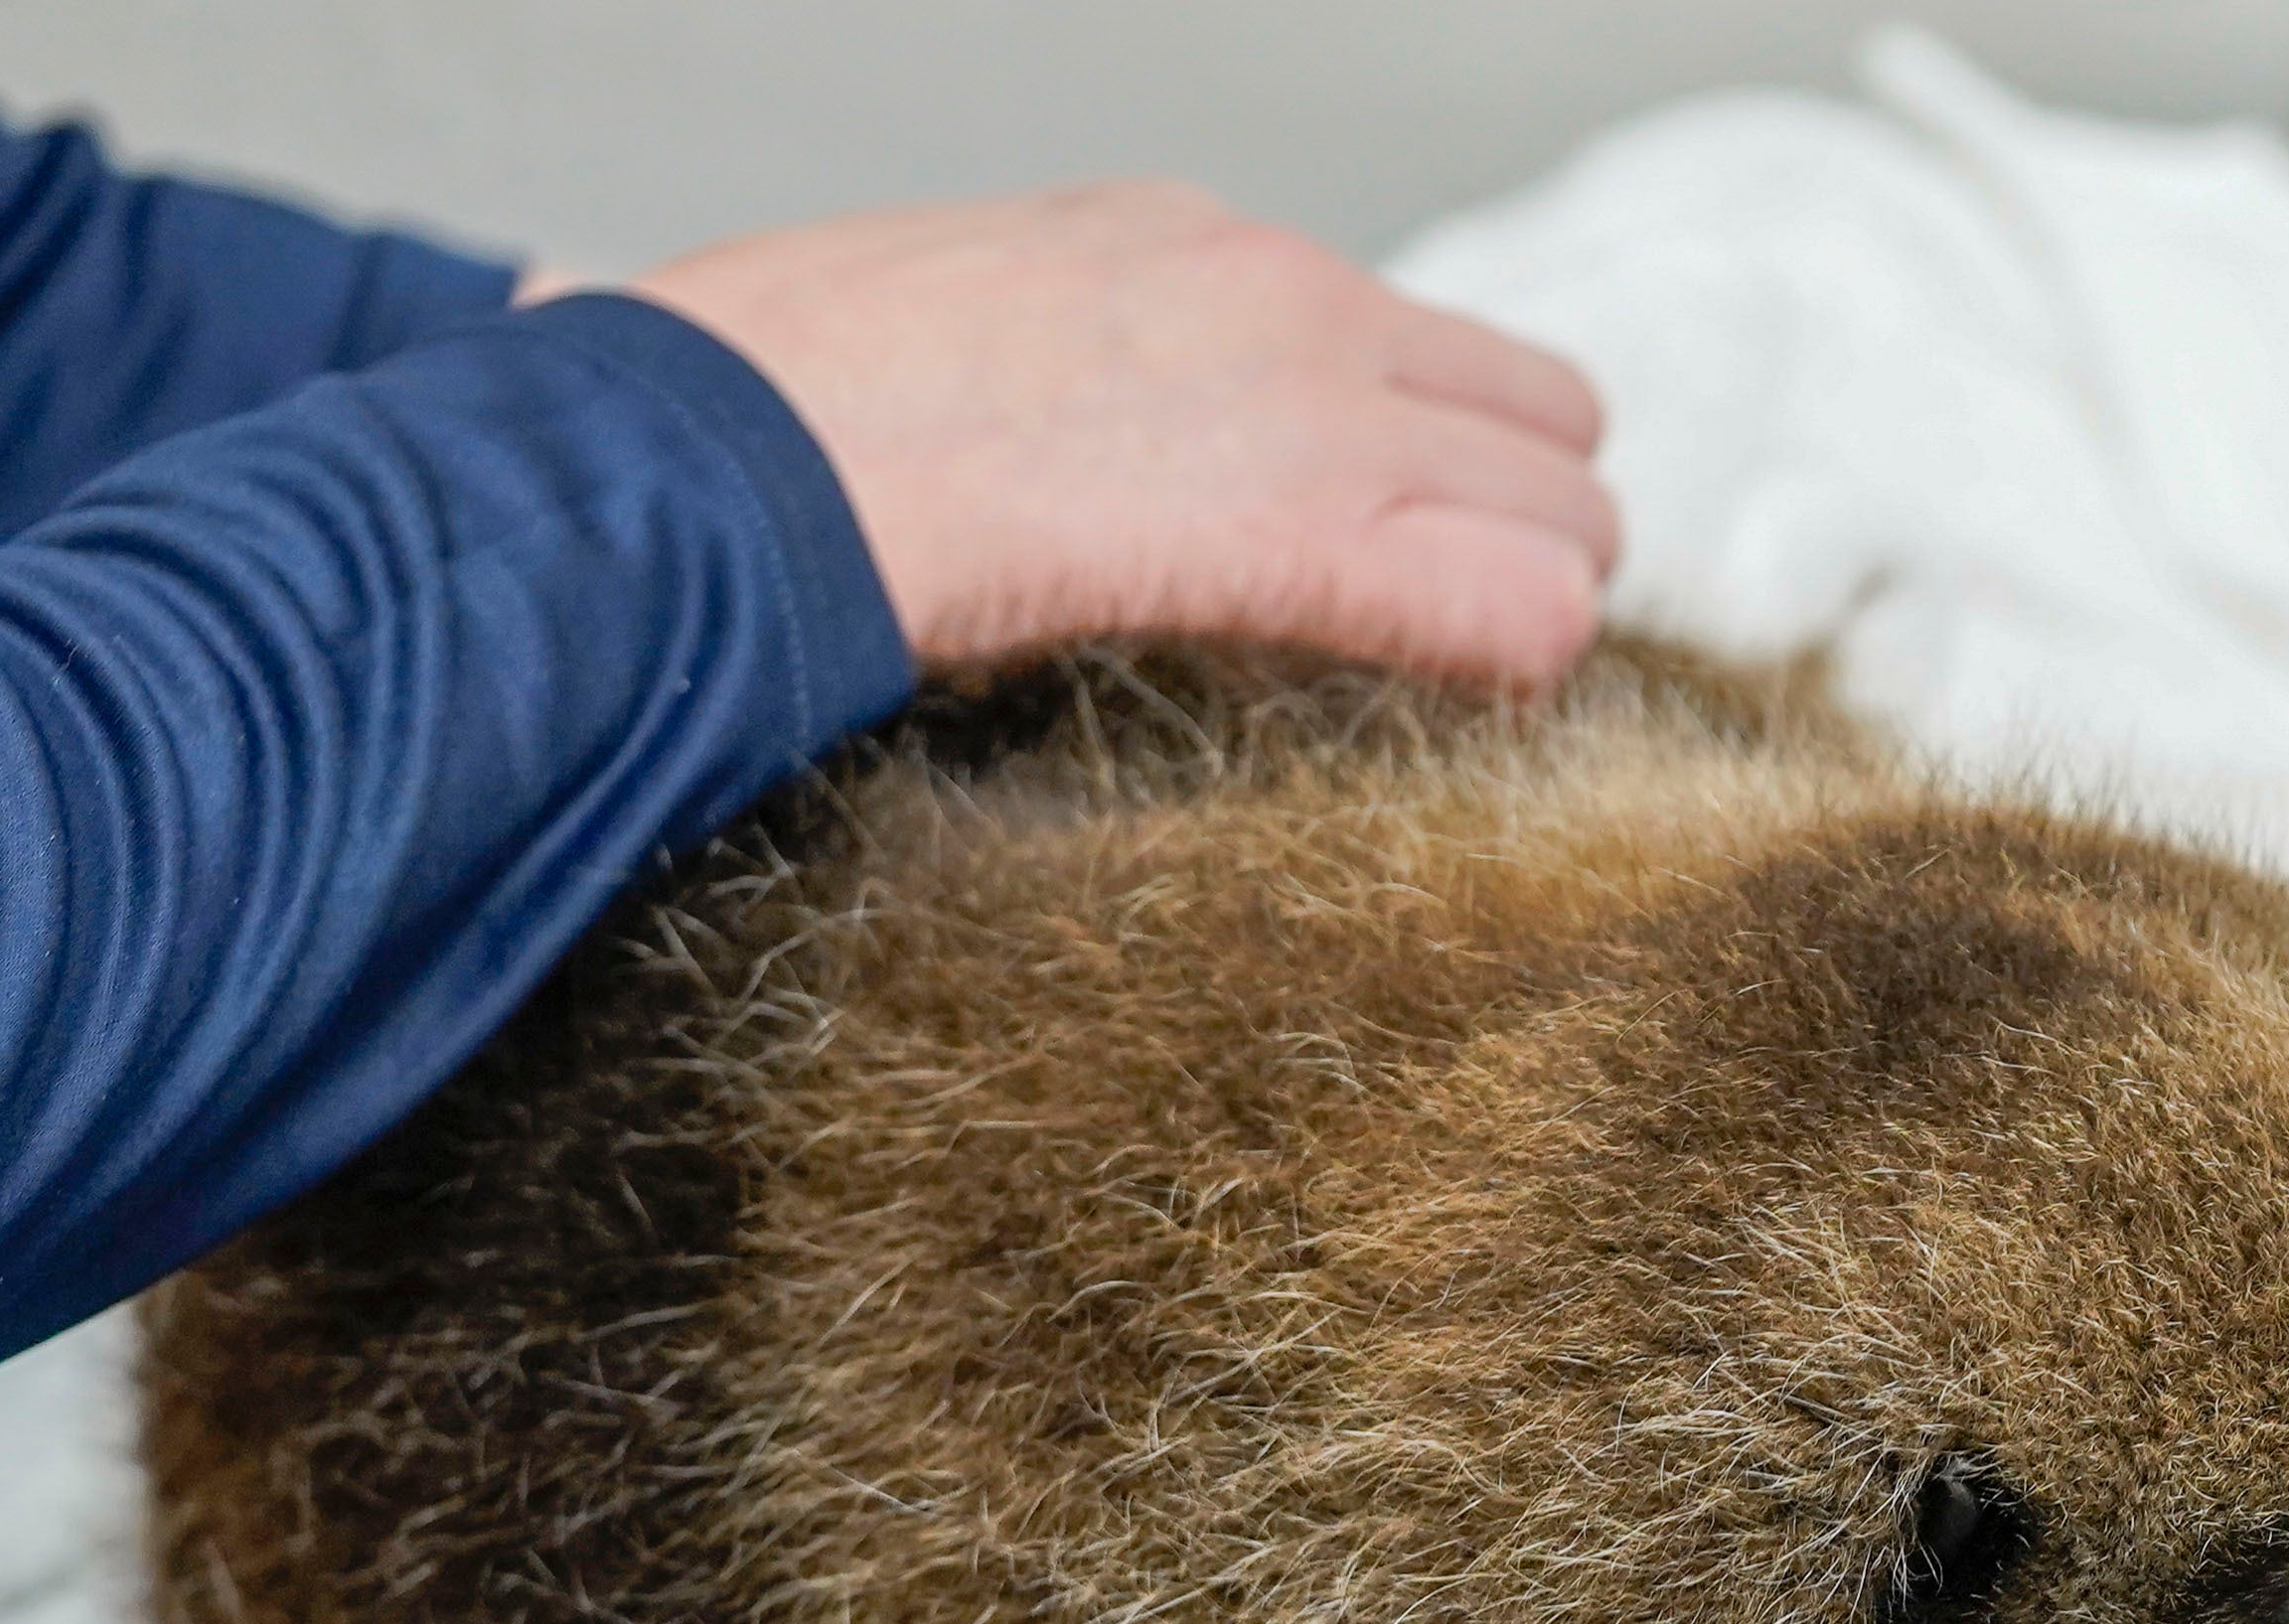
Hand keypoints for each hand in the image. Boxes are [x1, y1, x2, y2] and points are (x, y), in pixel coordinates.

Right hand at [580, 187, 1617, 687]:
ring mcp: (1316, 408)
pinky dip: (1516, 669)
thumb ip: (996, 374)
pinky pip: (1527, 608)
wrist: (716, 452)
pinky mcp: (1313, 532)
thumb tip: (873, 406)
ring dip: (1530, 605)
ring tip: (1440, 696)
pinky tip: (1446, 717)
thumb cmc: (748, 416)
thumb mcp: (904, 330)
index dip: (1410, 458)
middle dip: (1516, 527)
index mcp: (1175, 241)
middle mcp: (1281, 296)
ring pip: (1571, 514)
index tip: (1349, 550)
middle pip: (1539, 412)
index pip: (1391, 336)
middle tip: (1434, 639)